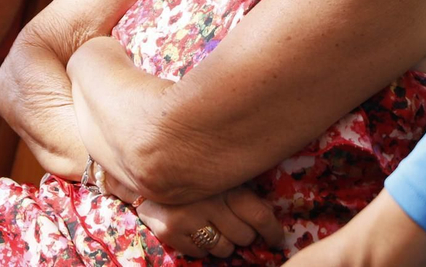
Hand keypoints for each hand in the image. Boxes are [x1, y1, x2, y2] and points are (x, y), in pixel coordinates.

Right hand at [135, 187, 286, 259]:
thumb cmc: (196, 174)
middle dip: (244, 234)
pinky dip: (203, 247)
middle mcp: (207, 200)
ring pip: (224, 249)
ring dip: (225, 242)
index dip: (273, 231)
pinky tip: (196, 228)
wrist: (149, 170)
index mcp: (226, 183)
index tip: (276, 238)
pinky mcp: (171, 232)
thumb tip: (269, 216)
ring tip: (214, 226)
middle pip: (244, 236)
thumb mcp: (224, 175)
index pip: (259, 216)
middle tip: (236, 224)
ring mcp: (187, 218)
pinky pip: (202, 254)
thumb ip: (244, 192)